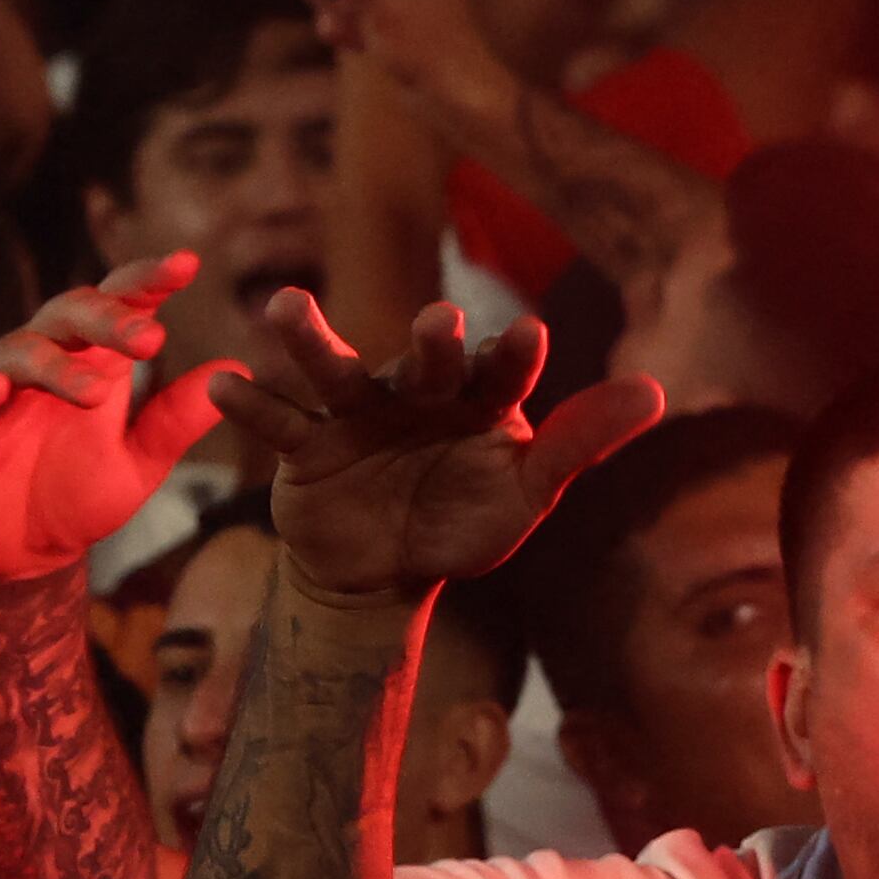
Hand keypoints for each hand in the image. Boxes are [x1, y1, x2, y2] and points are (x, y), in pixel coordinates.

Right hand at [0, 259, 244, 580]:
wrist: (16, 557)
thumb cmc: (75, 498)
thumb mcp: (139, 462)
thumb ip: (178, 419)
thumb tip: (239, 367)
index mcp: (92, 363)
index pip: (119, 305)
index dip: (147, 281)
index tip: (187, 264)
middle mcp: (44, 362)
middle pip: (70, 314)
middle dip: (109, 319)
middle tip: (149, 337)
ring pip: (20, 350)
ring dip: (58, 366)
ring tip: (94, 391)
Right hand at [211, 292, 659, 603]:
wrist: (385, 572)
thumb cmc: (463, 523)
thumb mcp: (526, 495)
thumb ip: (580, 444)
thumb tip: (655, 392)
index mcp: (478, 400)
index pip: (503, 373)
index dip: (515, 357)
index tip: (531, 335)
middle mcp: (416, 392)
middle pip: (422, 364)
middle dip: (429, 345)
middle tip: (438, 322)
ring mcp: (357, 413)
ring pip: (335, 372)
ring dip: (311, 341)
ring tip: (286, 306)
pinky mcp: (306, 447)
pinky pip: (280, 424)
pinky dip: (252, 407)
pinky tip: (223, 388)